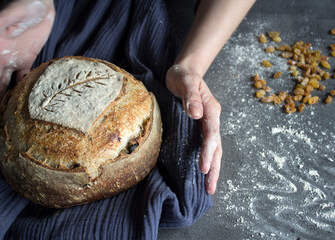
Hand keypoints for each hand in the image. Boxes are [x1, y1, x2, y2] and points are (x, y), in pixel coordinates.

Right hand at [0, 0, 54, 120]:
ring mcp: (12, 57)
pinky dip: (18, 89)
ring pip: (4, 82)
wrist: (40, 4)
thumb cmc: (26, 4)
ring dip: (0, 99)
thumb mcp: (14, 12)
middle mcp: (0, 54)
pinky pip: (21, 77)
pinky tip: (16, 103)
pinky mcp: (25, 58)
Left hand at [166, 64, 222, 194]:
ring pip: (213, 149)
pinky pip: (205, 146)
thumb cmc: (183, 76)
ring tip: (209, 188)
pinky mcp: (199, 128)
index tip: (204, 167)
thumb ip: (191, 96)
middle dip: (214, 168)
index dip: (208, 151)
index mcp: (210, 109)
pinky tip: (203, 173)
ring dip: (213, 168)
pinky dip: (207, 160)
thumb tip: (195, 114)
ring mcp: (206, 124)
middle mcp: (211, 119)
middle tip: (210, 188)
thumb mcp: (185, 81)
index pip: (211, 133)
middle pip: (216, 146)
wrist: (184, 72)